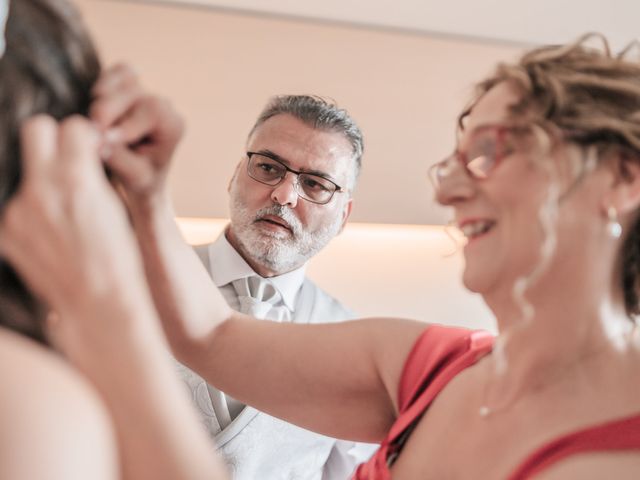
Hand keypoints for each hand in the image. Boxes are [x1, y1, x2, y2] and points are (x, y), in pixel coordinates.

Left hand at [0, 114, 152, 361]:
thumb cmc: (118, 257)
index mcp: (77, 182)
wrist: (97, 301)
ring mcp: (19, 212)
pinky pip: (17, 201)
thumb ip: (94, 173)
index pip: (71, 127)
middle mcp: (42, 191)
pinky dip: (33, 208)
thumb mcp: (115, 207)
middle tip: (67, 158)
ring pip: (25, 170)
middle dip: (53, 138)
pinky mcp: (7, 231)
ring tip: (63, 207)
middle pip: (35, 129)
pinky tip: (51, 229)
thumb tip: (84, 148)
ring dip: (43, 179)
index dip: (84, 136)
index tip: (88, 148)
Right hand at [90, 64, 183, 209]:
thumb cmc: (140, 180)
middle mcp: (164, 105)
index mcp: (173, 125)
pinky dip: (104, 83)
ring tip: (97, 125)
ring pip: (123, 80)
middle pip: (134, 93)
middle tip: (93, 132)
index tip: (106, 138)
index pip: (152, 111)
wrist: (138, 177)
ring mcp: (148, 92)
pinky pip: (118, 71)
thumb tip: (100, 138)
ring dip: (103, 100)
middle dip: (108, 112)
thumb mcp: (134, 177)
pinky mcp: (131, 84)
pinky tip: (94, 103)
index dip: (126, 123)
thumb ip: (120, 158)